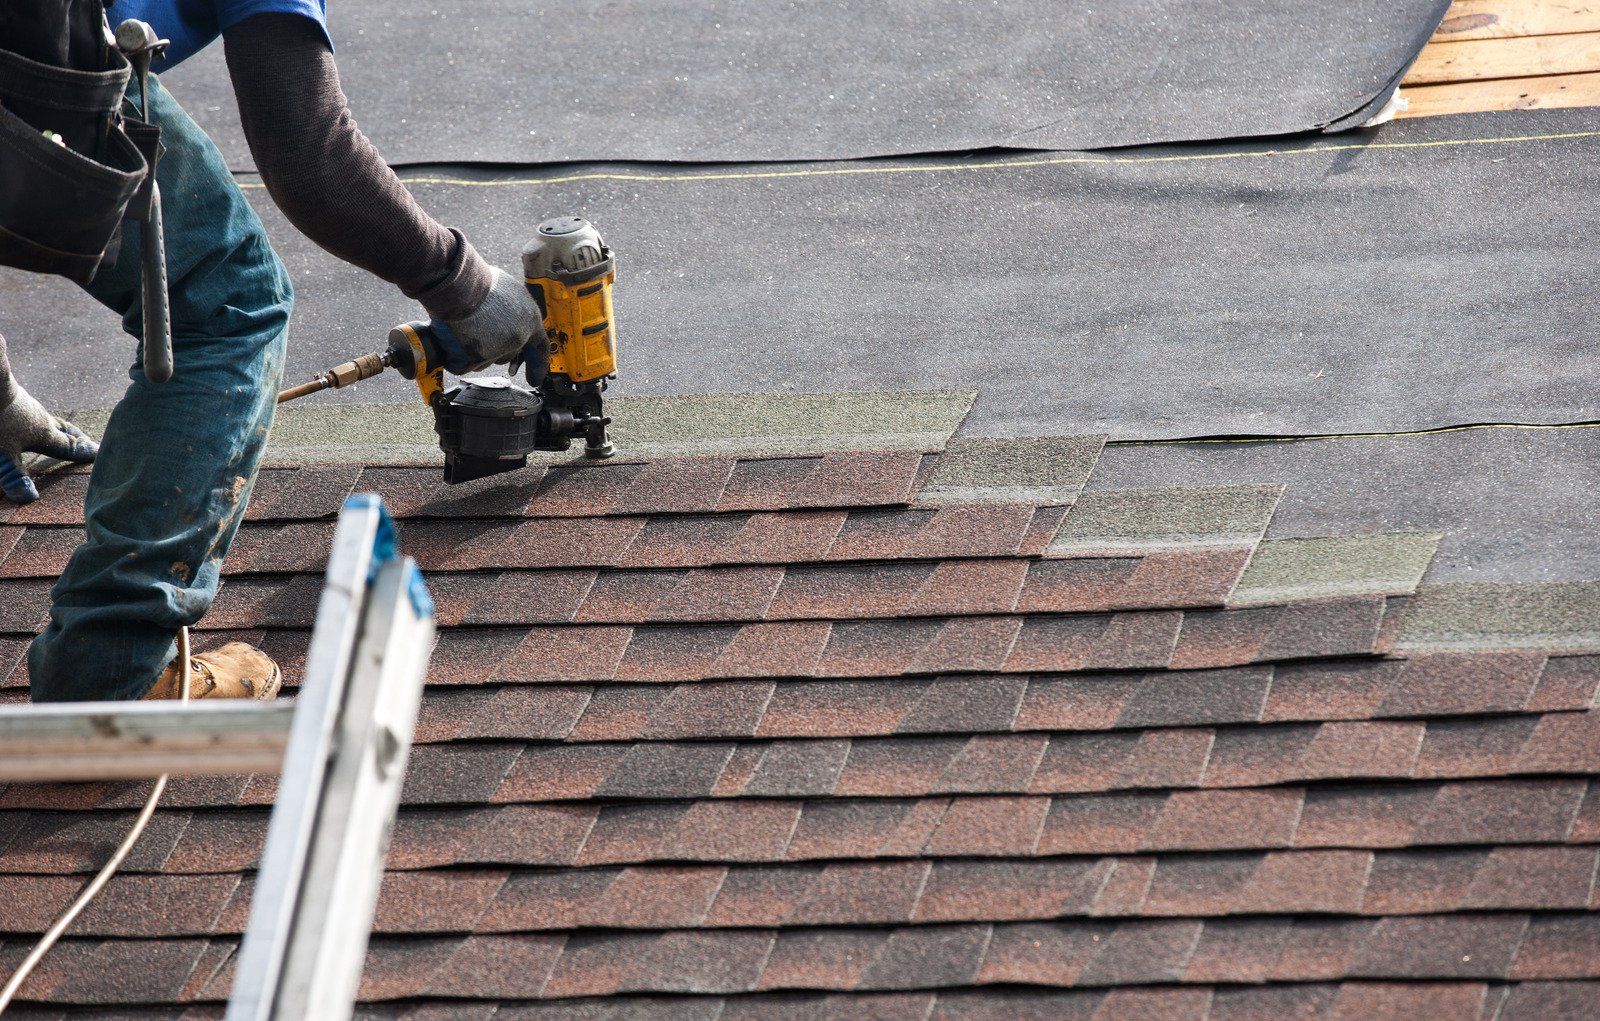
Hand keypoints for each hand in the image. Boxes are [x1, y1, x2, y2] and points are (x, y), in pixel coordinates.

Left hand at [0, 382, 97, 503]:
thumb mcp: (3, 453)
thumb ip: (15, 476)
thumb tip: (30, 497)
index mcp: (45, 434)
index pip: (69, 447)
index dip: (84, 453)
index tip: (99, 455)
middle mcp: (41, 419)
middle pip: (65, 429)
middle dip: (77, 437)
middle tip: (88, 442)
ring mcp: (27, 405)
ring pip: (48, 418)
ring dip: (57, 426)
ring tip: (58, 431)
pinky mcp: (12, 396)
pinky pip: (30, 410)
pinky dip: (36, 418)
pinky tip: (26, 417)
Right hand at [430, 267, 545, 373]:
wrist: (459, 286)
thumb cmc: (480, 281)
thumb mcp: (509, 288)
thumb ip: (514, 307)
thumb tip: (511, 313)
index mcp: (529, 319)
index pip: (540, 347)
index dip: (538, 364)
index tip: (536, 378)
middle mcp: (517, 337)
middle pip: (508, 355)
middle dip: (495, 348)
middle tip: (479, 331)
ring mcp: (498, 349)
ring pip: (486, 361)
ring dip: (474, 351)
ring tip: (464, 328)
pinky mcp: (477, 357)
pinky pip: (464, 366)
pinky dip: (456, 358)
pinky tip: (452, 342)